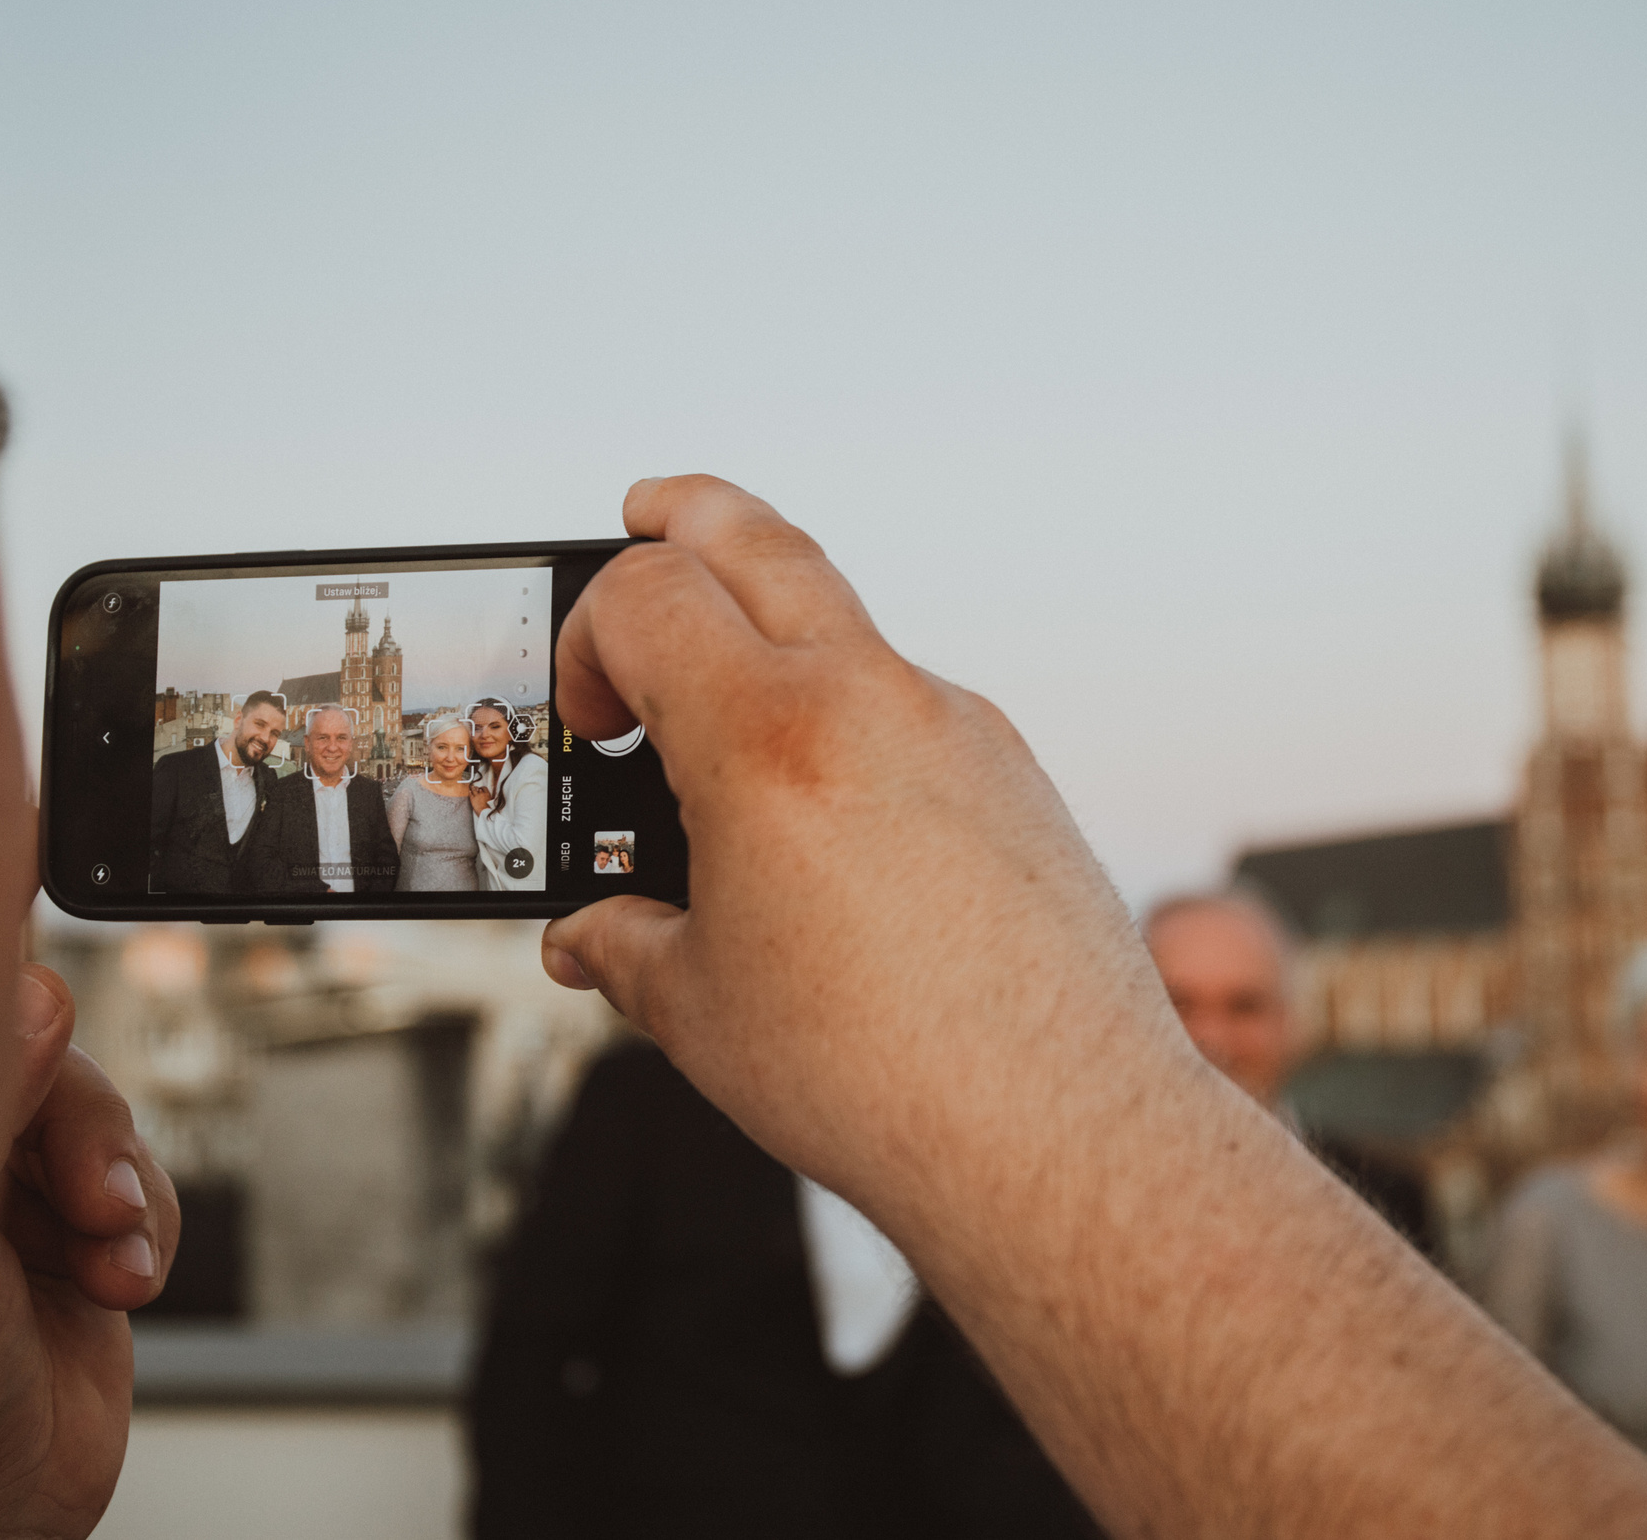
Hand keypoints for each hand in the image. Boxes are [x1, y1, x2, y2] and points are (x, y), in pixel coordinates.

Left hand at [0, 965, 179, 1539]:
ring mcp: (4, 1213)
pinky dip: (149, 1231)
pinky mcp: (71, 1256)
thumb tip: (38, 990)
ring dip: (121, 1184)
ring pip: (98, 1130)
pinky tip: (120, 1280)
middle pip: (38, 1067)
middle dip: (81, 1123)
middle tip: (88, 1187)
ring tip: (106, 1250)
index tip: (48, 987)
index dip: (3, 1001)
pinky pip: (140, 1200)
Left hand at [470, 784, 493, 812]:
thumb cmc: (488, 808)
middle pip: (478, 788)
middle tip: (475, 787)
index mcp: (487, 794)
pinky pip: (470, 794)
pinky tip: (469, 792)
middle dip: (477, 787)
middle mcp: (482, 793)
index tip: (481, 788)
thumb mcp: (490, 801)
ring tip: (472, 787)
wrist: (484, 811)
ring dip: (473, 788)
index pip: (484, 788)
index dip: (482, 787)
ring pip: (474, 790)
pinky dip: (470, 792)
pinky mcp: (472, 799)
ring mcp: (477, 796)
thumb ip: (488, 798)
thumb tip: (487, 797)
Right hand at [540, 476, 1160, 1215]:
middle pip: (759, 539)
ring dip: (776, 631)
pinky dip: (852, 719)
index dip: (588, 639)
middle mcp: (872, 703)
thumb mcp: (700, 1011)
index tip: (589, 720)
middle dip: (683, 516)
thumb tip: (591, 939)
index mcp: (768, 741)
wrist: (1057, 1133)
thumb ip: (626, 946)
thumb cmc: (881, 1077)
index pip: (647, 595)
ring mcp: (957, 728)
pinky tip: (828, 814)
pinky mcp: (1014, 772)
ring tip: (727, 698)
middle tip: (643, 513)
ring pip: (849, 625)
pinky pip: (913, 705)